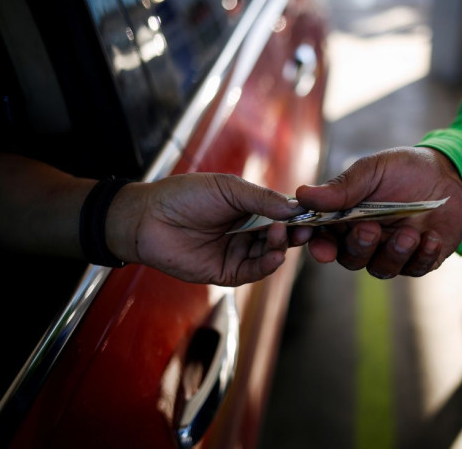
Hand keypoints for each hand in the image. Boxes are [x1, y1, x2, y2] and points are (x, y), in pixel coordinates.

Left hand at [108, 173, 301, 286]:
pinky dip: (268, 265)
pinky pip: (253, 272)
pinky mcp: (227, 272)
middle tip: (303, 228)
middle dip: (294, 233)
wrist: (149, 218)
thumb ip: (262, 199)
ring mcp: (238, 253)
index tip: (312, 213)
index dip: (297, 215)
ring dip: (281, 247)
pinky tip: (275, 256)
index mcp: (249, 209)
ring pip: (271, 255)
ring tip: (282, 236)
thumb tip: (295, 207)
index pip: (282, 214)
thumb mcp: (228, 189)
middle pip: (281, 236)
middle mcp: (247, 232)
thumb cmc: (185, 195)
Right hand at [295, 147, 461, 278]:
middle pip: (350, 258)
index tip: (323, 248)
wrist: (451, 174)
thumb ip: (342, 187)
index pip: (324, 238)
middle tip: (370, 228)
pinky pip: (415, 269)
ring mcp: (392, 253)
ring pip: (381, 269)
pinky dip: (423, 256)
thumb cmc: (405, 169)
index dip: (320, 246)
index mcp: (346, 218)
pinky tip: (431, 238)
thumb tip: (303, 194)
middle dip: (359, 247)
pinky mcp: (419, 260)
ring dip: (393, 253)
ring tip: (409, 233)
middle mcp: (365, 240)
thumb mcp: (373, 170)